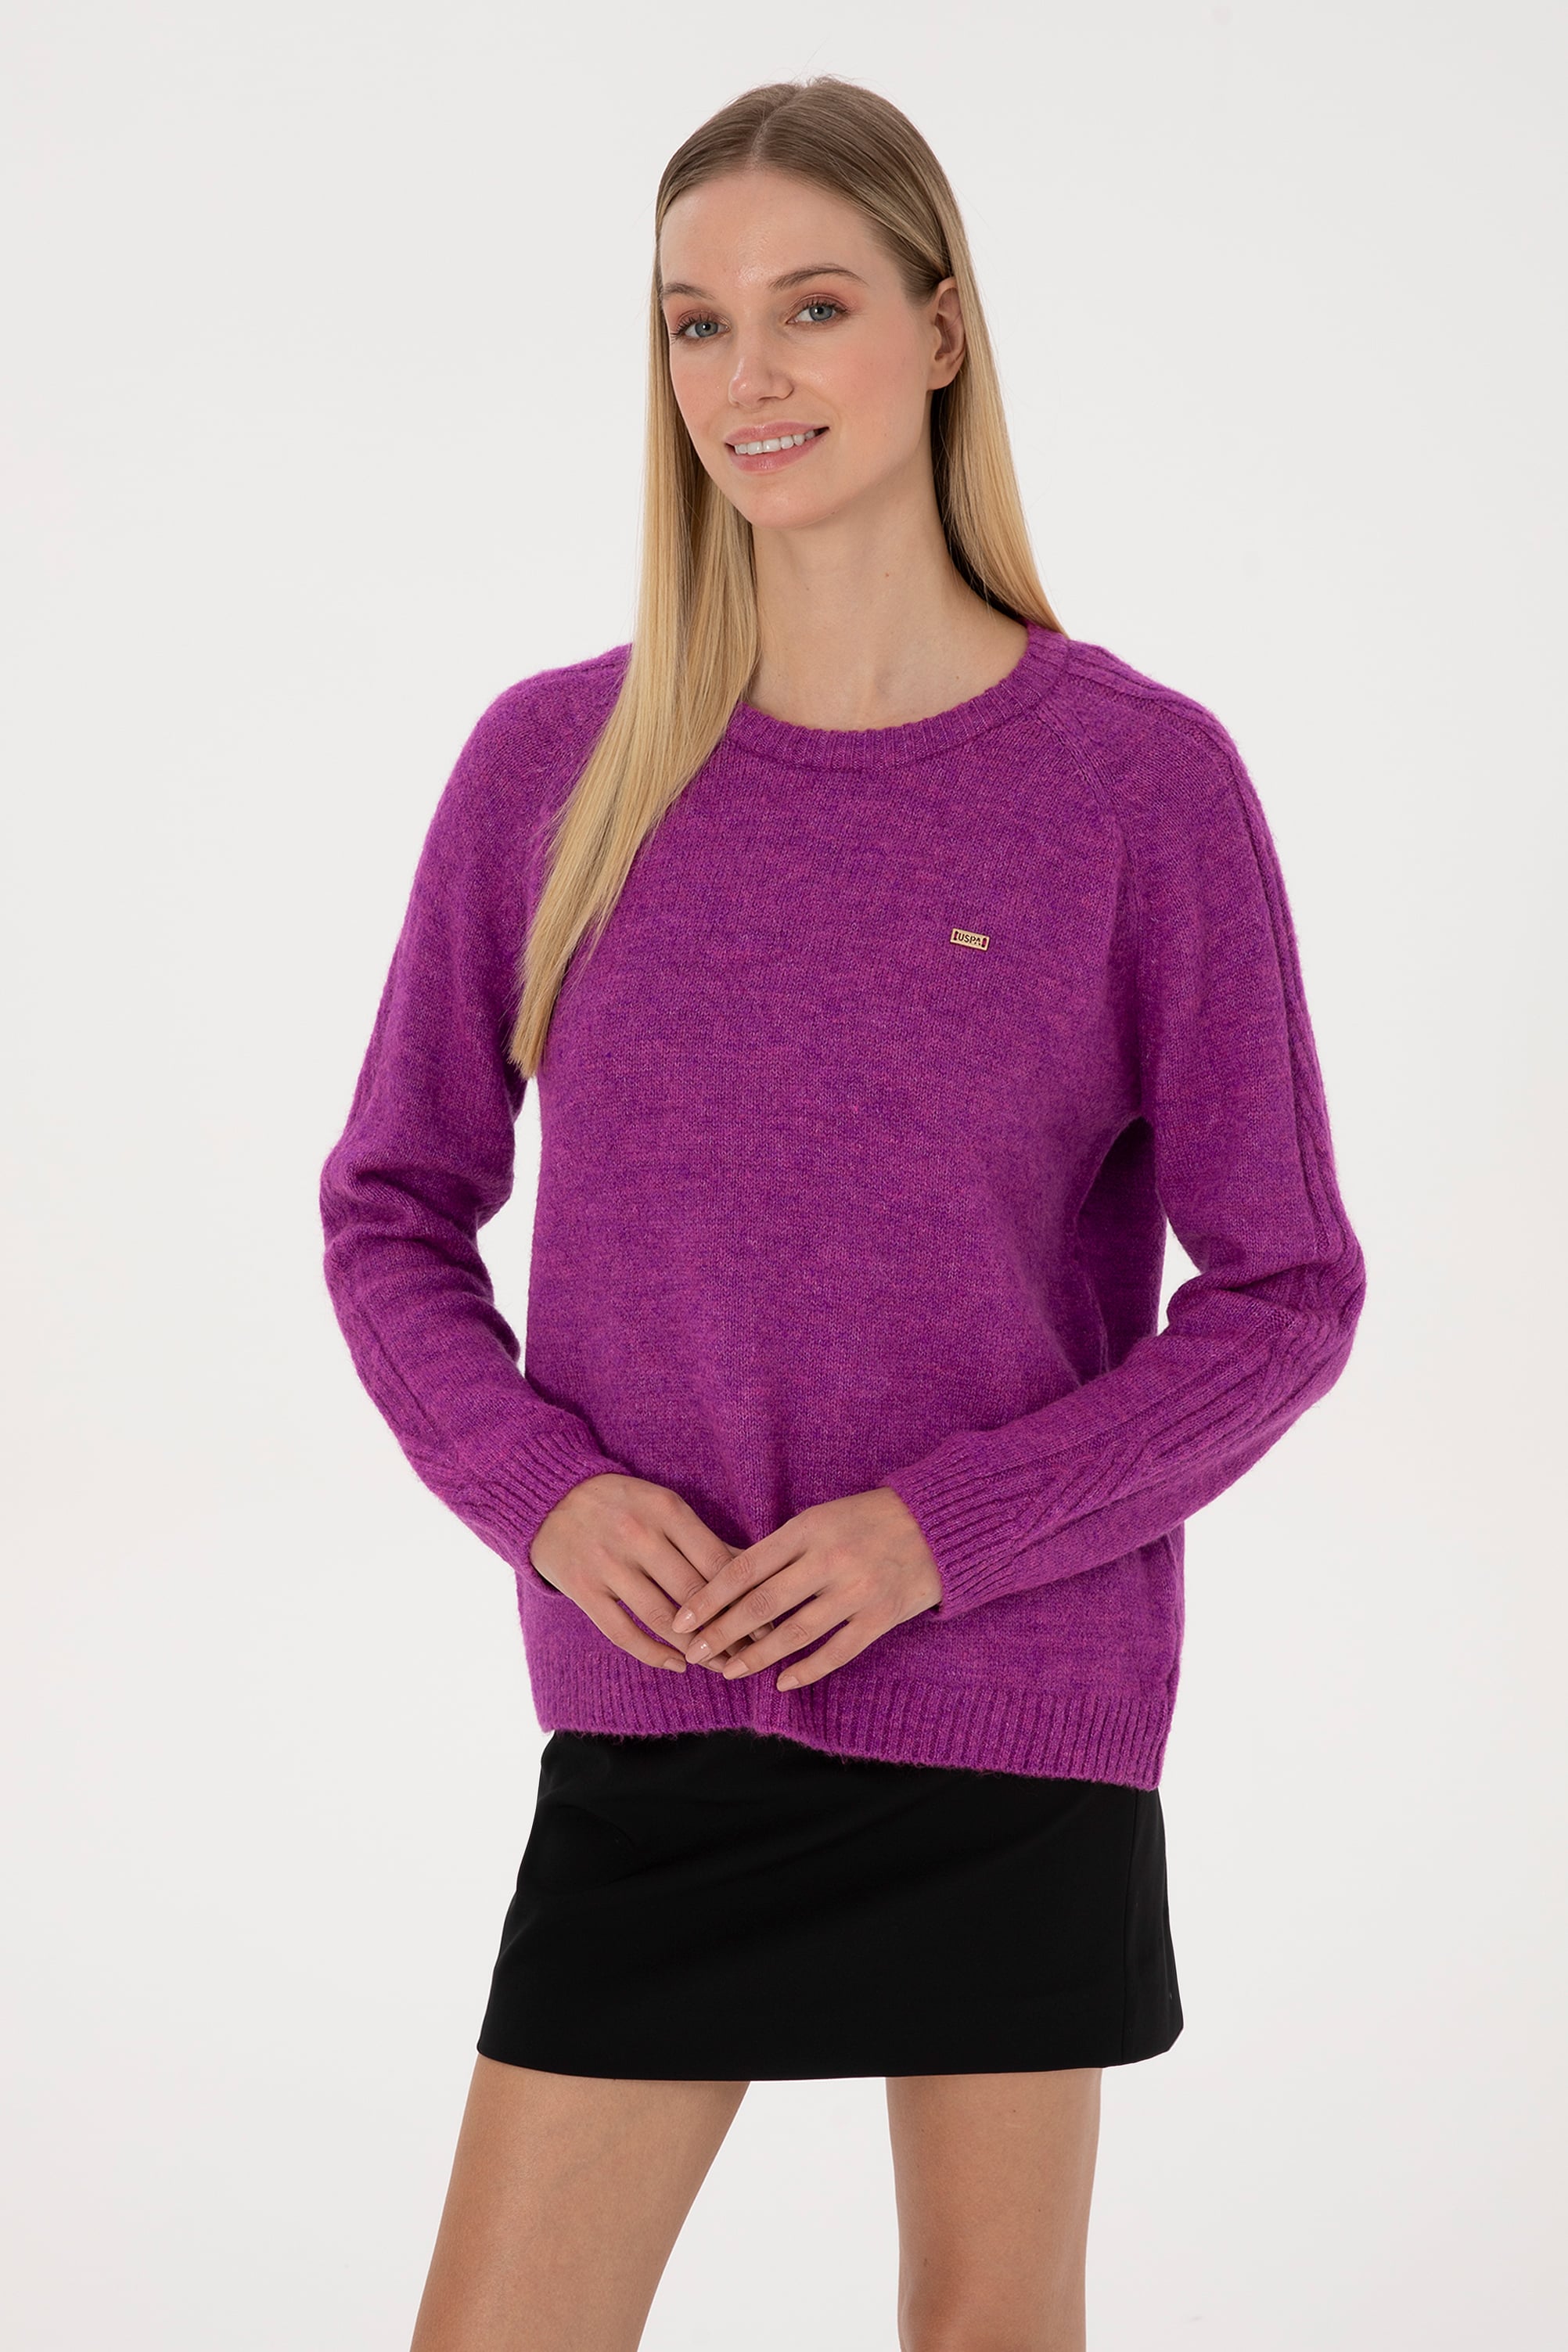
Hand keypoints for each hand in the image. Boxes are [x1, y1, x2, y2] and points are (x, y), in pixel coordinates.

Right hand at [529, 1474, 756, 1673]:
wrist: (548, 1495)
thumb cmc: (620, 1502)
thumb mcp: (662, 1505)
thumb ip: (702, 1538)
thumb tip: (751, 1571)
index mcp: (666, 1510)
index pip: (715, 1562)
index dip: (744, 1598)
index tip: (766, 1622)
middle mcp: (638, 1536)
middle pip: (694, 1594)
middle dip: (727, 1629)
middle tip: (751, 1653)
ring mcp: (608, 1564)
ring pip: (662, 1618)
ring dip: (695, 1648)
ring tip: (720, 1665)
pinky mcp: (583, 1589)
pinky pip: (623, 1632)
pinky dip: (653, 1653)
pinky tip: (677, 1664)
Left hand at [668, 1487, 942, 1691]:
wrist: (938, 1524)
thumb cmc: (867, 1519)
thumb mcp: (819, 1519)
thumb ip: (780, 1549)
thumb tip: (728, 1582)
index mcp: (807, 1529)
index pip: (745, 1567)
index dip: (710, 1597)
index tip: (681, 1618)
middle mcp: (828, 1560)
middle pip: (762, 1604)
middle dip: (722, 1632)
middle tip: (694, 1652)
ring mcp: (856, 1591)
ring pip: (795, 1633)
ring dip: (757, 1656)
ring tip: (729, 1671)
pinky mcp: (880, 1617)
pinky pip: (837, 1652)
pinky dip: (807, 1670)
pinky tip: (782, 1682)